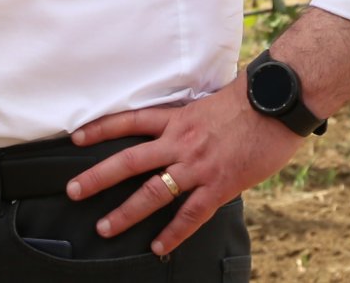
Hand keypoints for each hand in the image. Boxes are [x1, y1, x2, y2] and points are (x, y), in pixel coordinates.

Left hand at [67, 75, 304, 255]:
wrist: (275, 105)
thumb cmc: (246, 104)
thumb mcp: (205, 105)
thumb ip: (185, 122)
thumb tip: (174, 133)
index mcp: (175, 118)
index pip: (128, 122)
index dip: (100, 129)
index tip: (75, 138)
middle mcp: (179, 141)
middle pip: (129, 160)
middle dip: (98, 177)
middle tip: (73, 190)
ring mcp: (198, 166)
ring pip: (153, 192)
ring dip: (126, 212)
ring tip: (104, 227)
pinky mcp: (220, 186)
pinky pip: (191, 214)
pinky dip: (173, 233)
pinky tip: (157, 246)